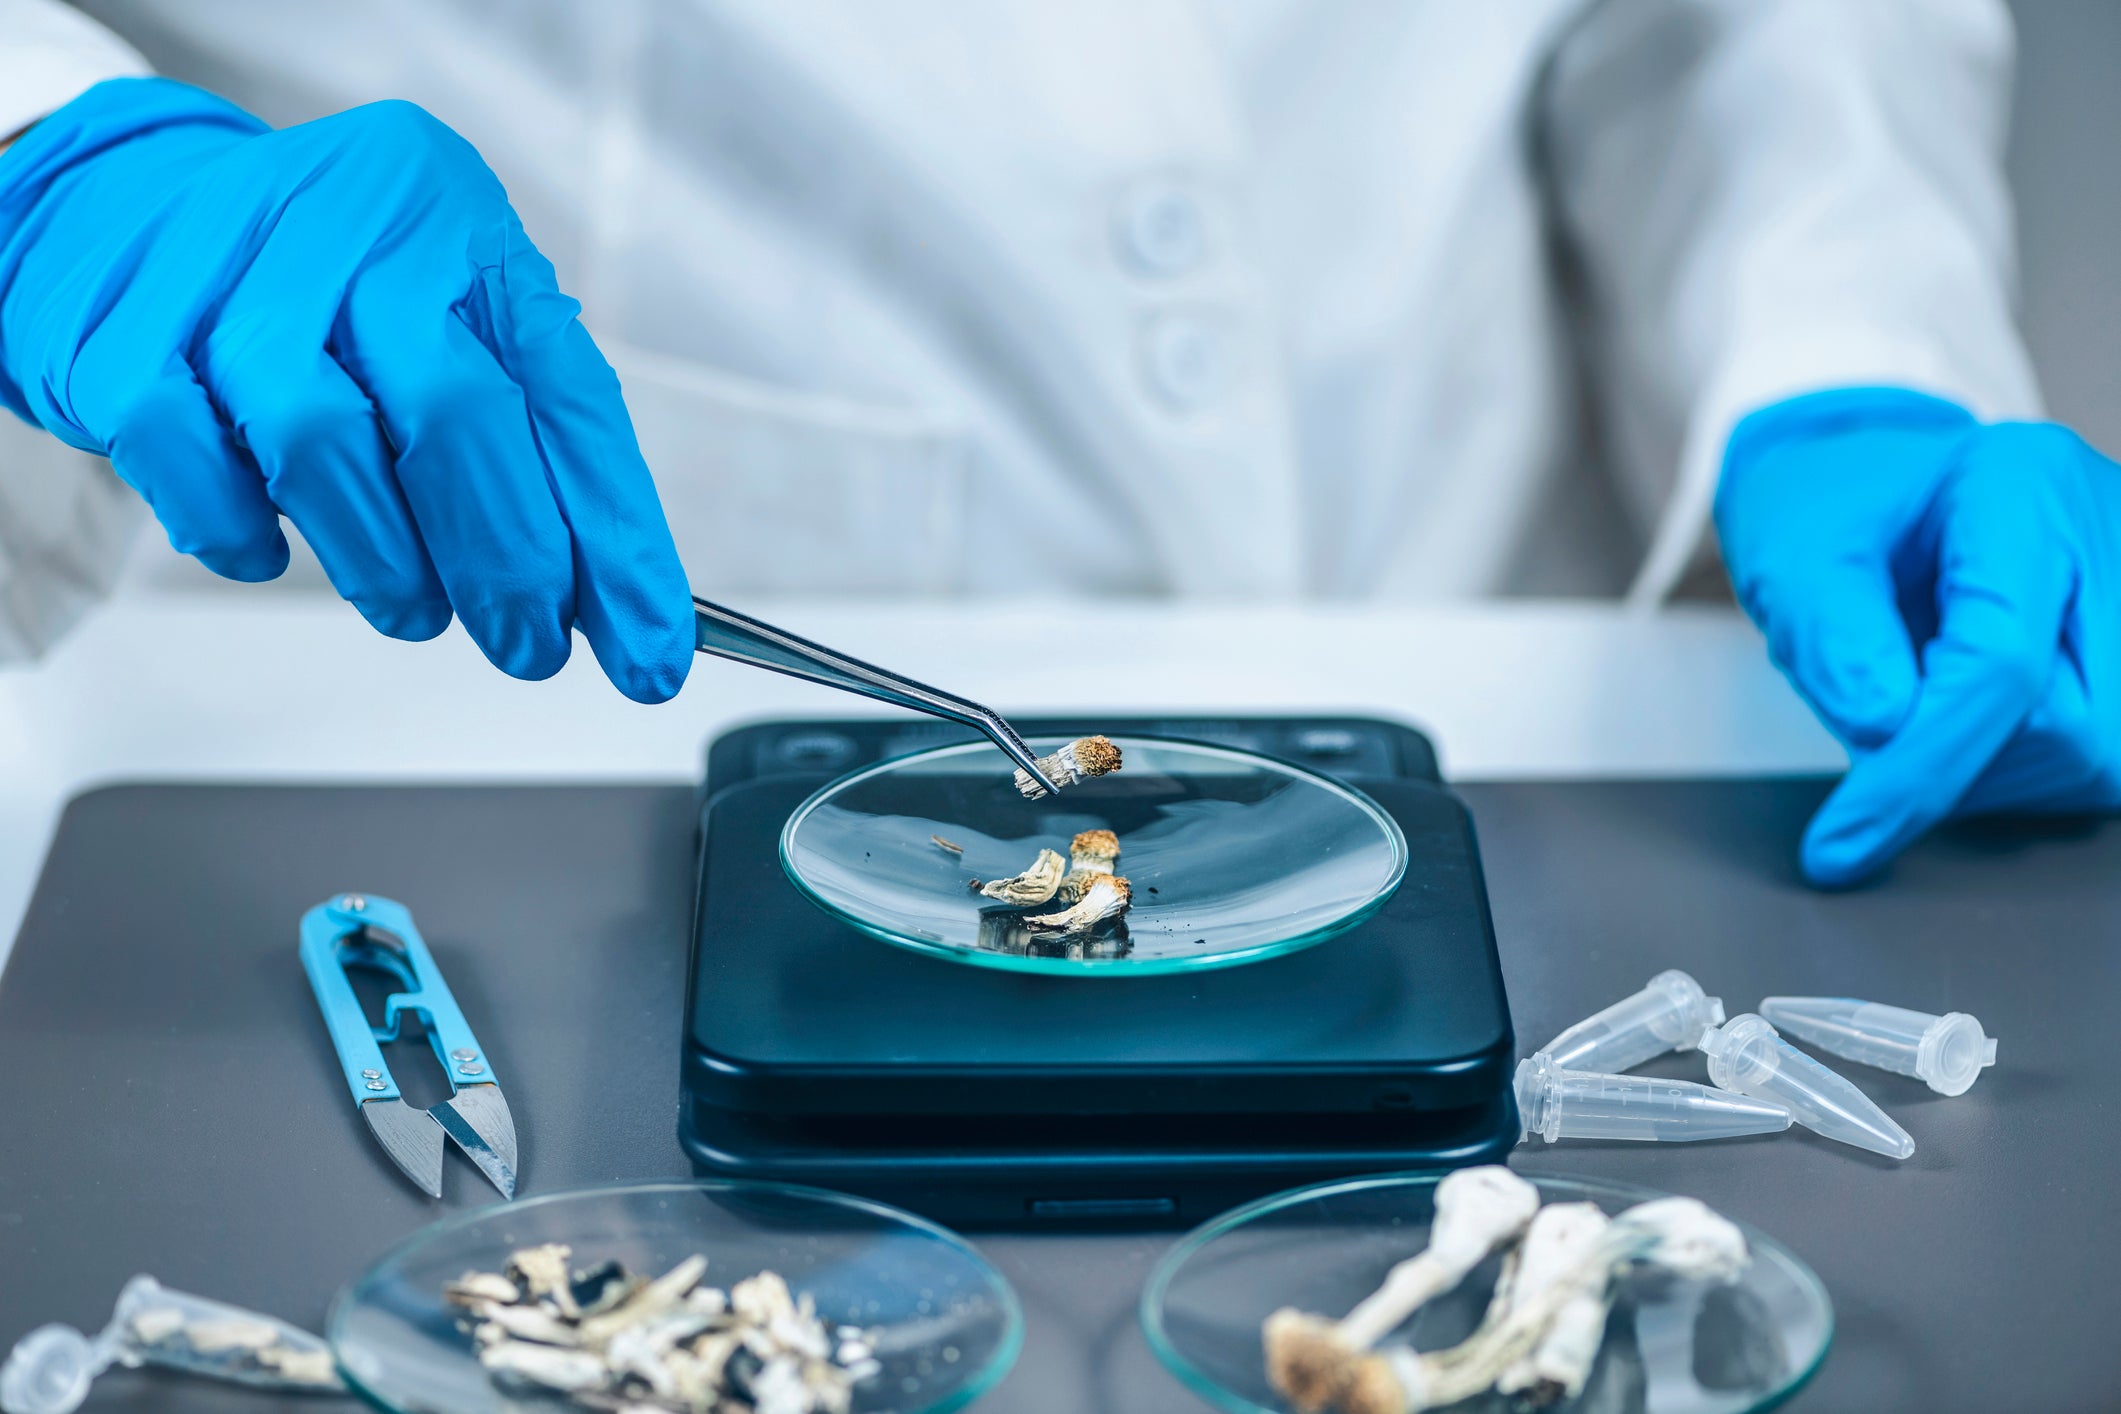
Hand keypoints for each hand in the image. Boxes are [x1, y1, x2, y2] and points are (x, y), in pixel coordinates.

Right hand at [0, 79, 691, 701]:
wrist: (117, 208)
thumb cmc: (318, 290)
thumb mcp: (443, 319)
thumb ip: (523, 438)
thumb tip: (605, 597)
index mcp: (461, 223)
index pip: (567, 397)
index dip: (616, 539)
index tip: (648, 647)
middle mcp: (355, 223)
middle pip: (456, 415)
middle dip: (509, 561)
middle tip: (530, 644)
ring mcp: (229, 270)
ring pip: (324, 442)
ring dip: (386, 563)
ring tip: (413, 607)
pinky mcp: (122, 330)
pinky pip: (193, 462)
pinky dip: (242, 534)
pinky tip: (269, 550)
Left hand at [1716, 387, 2120, 885]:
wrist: (1863, 484)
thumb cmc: (1827, 511)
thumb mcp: (1791, 560)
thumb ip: (1831, 641)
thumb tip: (1887, 729)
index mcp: (2021, 485)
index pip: (2000, 665)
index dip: (1919, 770)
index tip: (1841, 841)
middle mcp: (2105, 530)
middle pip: (2075, 728)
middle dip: (1958, 764)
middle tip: (1876, 721)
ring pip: (2102, 760)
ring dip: (1991, 772)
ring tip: (1919, 702)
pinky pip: (2101, 757)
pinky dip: (2021, 766)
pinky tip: (1967, 719)